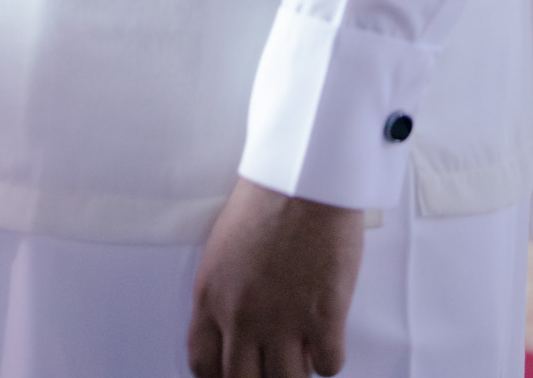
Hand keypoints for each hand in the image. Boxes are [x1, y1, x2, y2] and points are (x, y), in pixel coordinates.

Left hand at [188, 176, 364, 376]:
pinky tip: (328, 334)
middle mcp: (241, 315)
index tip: (238, 370)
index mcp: (211, 295)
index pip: (203, 365)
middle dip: (260, 377)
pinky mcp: (323, 316)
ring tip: (303, 348)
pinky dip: (329, 357)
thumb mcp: (224, 248)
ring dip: (296, 369)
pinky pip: (328, 366)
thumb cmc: (267, 198)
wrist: (305, 175)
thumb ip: (224, 294)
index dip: (221, 376)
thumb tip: (236, 330)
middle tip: (274, 362)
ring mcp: (283, 320)